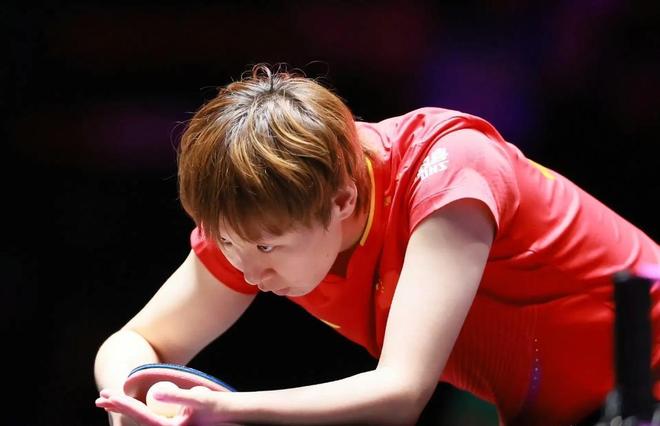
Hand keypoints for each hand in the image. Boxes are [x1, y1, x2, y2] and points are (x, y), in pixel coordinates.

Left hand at [96, 387, 240, 425]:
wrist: (235, 418)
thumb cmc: (220, 409)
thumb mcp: (200, 399)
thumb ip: (177, 397)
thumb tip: (155, 391)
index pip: (139, 415)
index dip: (122, 403)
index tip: (106, 394)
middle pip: (136, 421)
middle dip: (118, 408)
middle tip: (101, 398)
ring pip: (142, 422)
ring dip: (127, 412)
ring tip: (113, 403)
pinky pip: (152, 421)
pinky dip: (140, 414)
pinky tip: (137, 407)